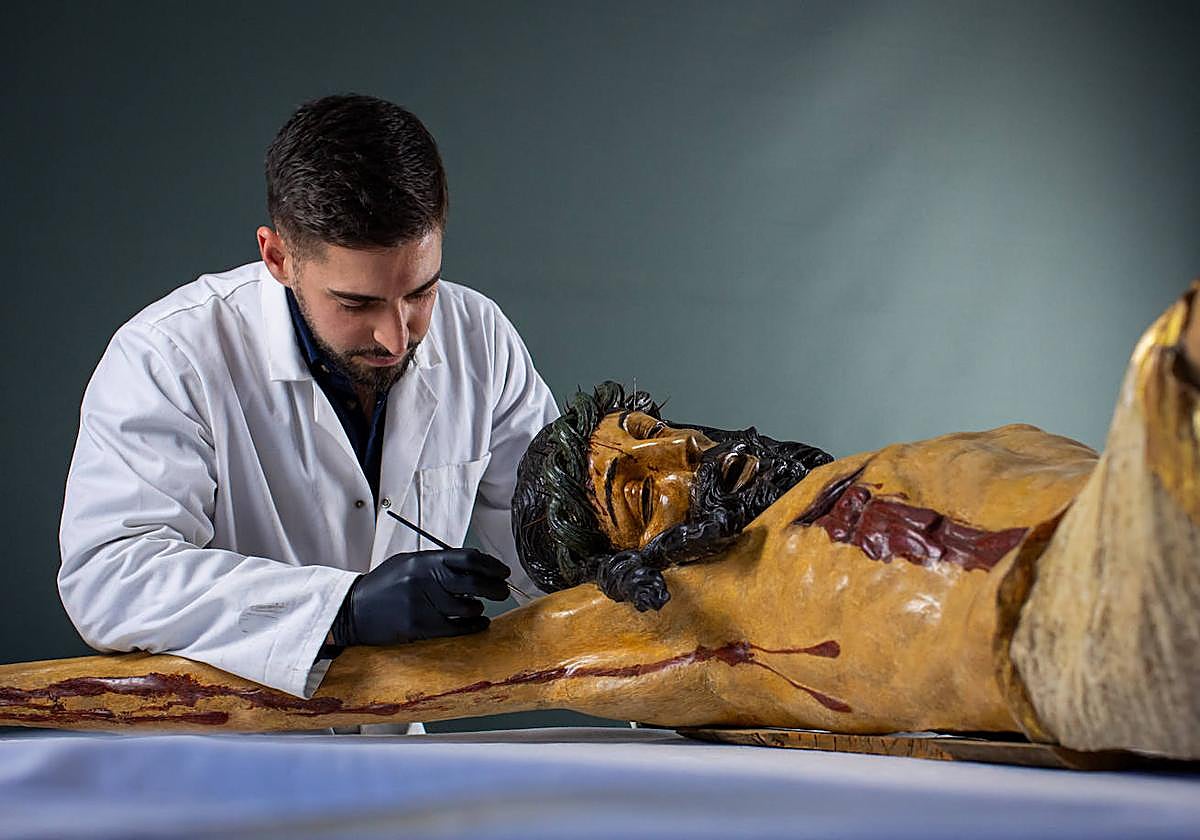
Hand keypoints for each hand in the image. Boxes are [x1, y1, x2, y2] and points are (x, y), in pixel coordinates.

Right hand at [330, 549, 510, 646]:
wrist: (352, 610)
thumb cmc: (382, 586)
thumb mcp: (406, 563)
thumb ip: (436, 563)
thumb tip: (471, 565)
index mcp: (423, 560)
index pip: (467, 558)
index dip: (491, 564)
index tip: (502, 571)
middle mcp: (425, 580)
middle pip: (473, 583)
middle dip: (495, 588)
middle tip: (504, 591)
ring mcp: (422, 604)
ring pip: (467, 607)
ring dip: (479, 608)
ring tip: (479, 608)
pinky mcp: (419, 627)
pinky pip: (457, 627)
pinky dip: (473, 627)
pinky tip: (480, 624)